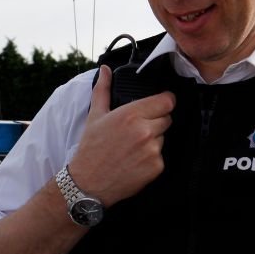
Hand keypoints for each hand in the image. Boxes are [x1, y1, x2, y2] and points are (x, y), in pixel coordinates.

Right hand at [67, 66, 173, 207]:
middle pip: (167, 118)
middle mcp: (144, 131)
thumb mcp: (95, 116)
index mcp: (131, 114)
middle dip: (155, 123)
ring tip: (132, 149)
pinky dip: (151, 159)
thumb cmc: (90, 149)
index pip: (167, 100)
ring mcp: (152, 150)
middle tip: (136, 132)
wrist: (87, 183)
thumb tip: (105, 70)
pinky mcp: (156, 167)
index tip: (155, 108)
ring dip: (153, 141)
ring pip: (163, 138)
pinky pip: (161, 157)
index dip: (162, 103)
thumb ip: (103, 90)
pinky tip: (135, 162)